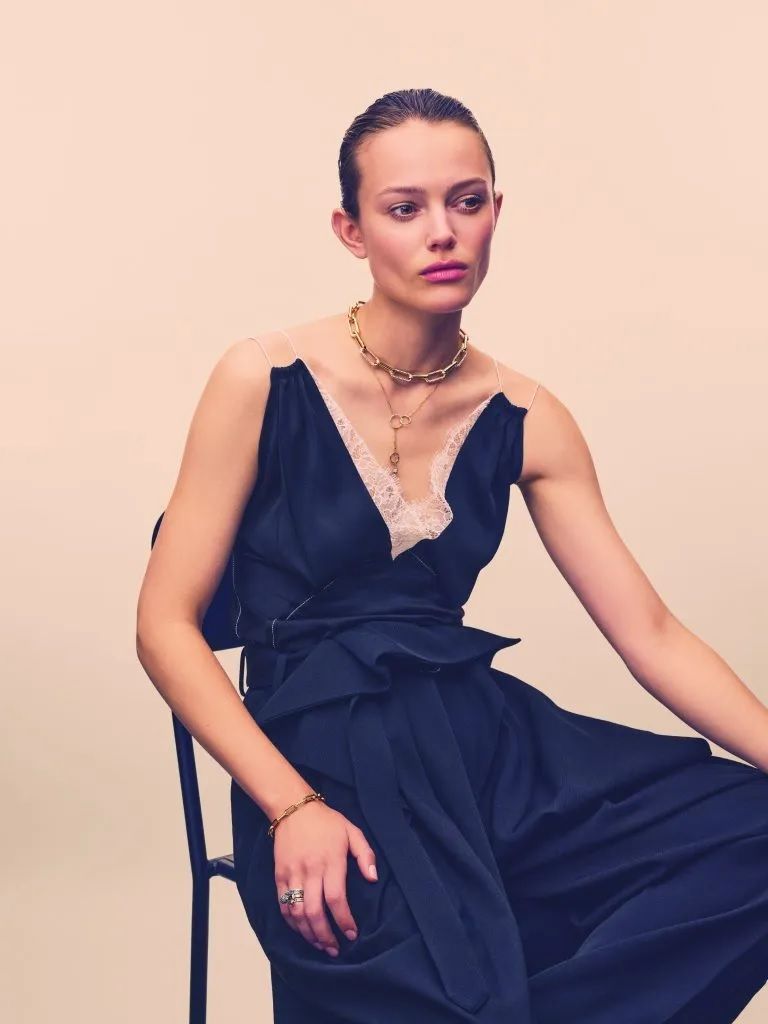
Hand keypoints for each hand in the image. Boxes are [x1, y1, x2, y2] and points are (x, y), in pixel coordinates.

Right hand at [273, 798, 378, 956]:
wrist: (293, 809)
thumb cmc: (327, 822)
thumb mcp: (352, 831)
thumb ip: (365, 856)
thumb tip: (372, 879)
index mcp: (331, 861)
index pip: (336, 899)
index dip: (344, 920)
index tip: (351, 934)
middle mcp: (310, 870)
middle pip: (314, 911)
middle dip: (325, 936)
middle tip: (334, 949)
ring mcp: (292, 874)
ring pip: (297, 913)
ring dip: (308, 934)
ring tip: (320, 945)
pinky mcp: (279, 876)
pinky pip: (283, 906)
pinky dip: (292, 923)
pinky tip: (302, 931)